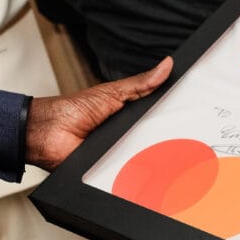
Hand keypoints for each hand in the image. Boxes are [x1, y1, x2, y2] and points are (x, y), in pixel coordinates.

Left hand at [25, 57, 172, 169]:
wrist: (48, 133)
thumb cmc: (72, 110)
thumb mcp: (113, 92)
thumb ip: (140, 84)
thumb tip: (165, 66)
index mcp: (128, 115)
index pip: (156, 117)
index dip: (171, 116)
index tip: (191, 113)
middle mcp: (126, 135)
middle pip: (155, 140)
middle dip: (166, 140)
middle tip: (180, 136)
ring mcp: (121, 153)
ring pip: (146, 158)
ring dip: (150, 155)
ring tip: (157, 150)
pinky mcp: (114, 170)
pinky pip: (131, 173)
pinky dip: (136, 170)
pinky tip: (140, 164)